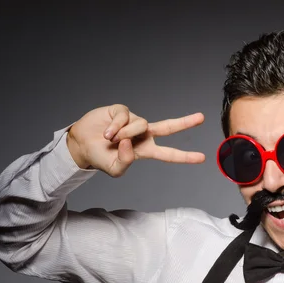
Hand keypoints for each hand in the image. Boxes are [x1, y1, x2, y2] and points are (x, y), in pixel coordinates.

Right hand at [67, 104, 205, 176]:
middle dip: (185, 123)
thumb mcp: (114, 169)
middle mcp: (143, 134)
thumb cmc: (101, 158)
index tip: (201, 158)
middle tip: (202, 118)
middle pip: (168, 127)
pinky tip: (106, 131)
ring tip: (110, 140)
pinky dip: (115, 126)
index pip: (169, 154)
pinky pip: (125, 117)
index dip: (184, 157)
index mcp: (146, 150)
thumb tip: (131, 141)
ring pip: (139, 125)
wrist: (82, 145)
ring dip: (124, 134)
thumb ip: (126, 161)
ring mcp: (133, 121)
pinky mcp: (122, 111)